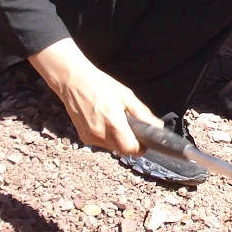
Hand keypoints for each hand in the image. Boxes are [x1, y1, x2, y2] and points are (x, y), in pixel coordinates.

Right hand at [28, 39, 161, 155]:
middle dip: (130, 143)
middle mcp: (100, 133)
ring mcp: (90, 136)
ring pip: (111, 148)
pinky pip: (101, 143)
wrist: (73, 82)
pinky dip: (106, 137)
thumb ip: (142, 113)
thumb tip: (157, 126)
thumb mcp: (126, 95)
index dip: (140, 148)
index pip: (130, 148)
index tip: (144, 142)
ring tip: (115, 121)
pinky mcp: (83, 137)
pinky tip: (103, 122)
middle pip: (122, 150)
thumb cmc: (100, 85)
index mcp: (113, 122)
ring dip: (117, 140)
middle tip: (132, 129)